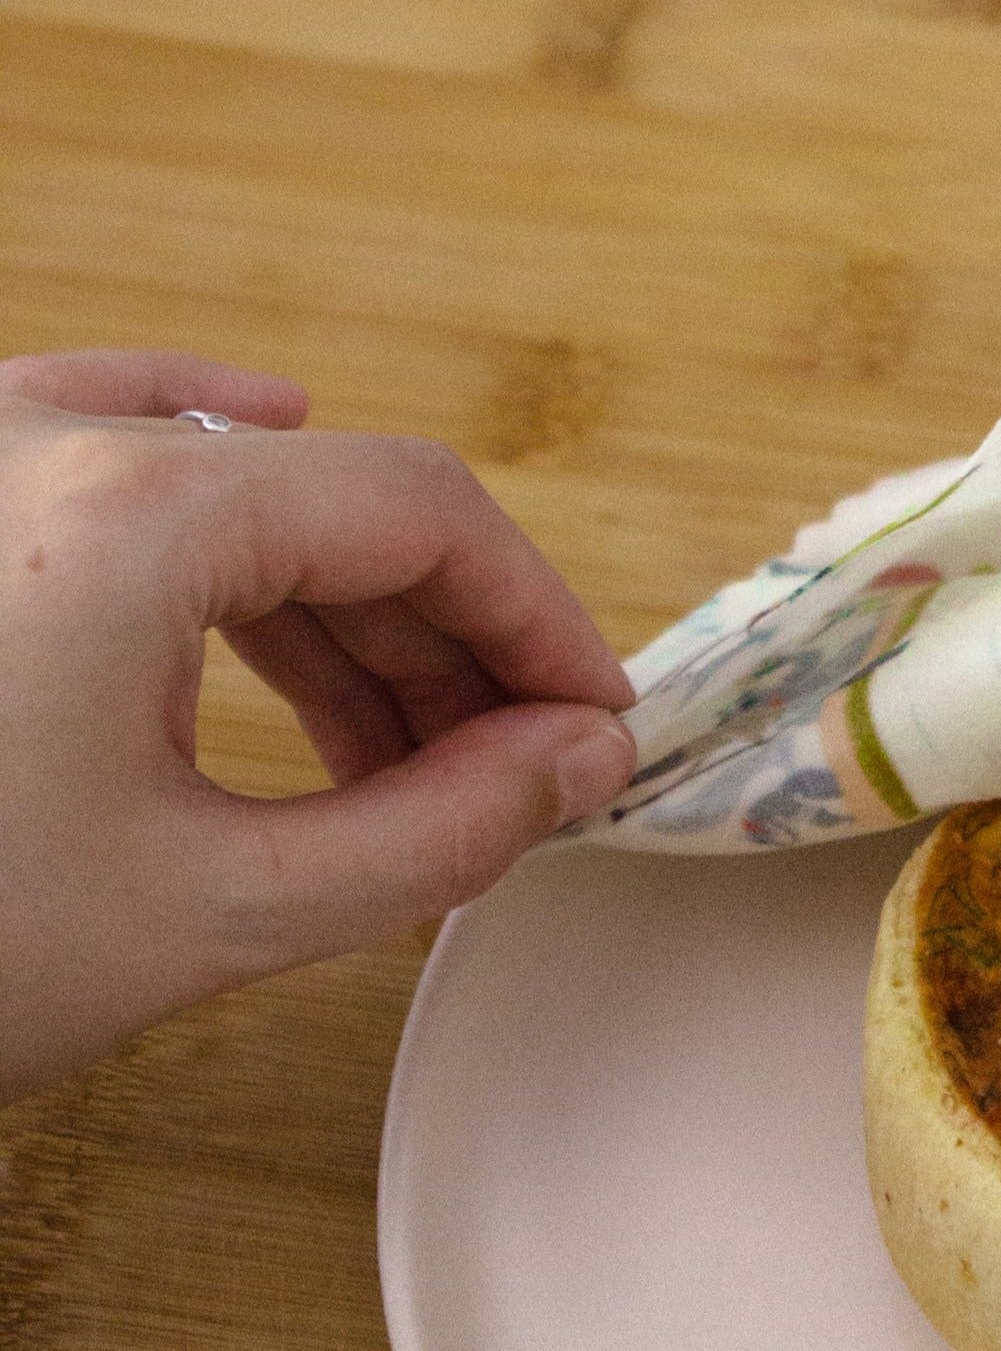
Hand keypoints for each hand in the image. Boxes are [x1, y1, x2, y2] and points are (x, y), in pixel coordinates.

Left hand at [0, 350, 635, 1102]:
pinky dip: (209, 495)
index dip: (542, 621)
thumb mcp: (216, 910)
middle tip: (512, 777)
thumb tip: (578, 764)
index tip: (594, 731)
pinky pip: (98, 440)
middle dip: (450, 641)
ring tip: (398, 760)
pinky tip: (268, 527)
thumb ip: (440, 828)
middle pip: (330, 495)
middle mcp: (35, 444)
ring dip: (341, 615)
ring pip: (225, 485)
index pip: (422, 511)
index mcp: (126, 519)